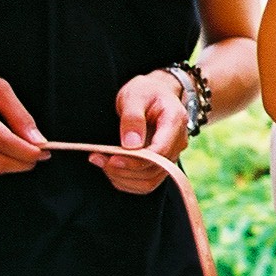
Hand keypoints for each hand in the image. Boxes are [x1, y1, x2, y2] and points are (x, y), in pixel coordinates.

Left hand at [93, 71, 189, 193]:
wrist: (155, 94)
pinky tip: (110, 169)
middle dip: (123, 169)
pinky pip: (146, 183)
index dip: (135, 160)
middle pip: (154, 170)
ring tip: (100, 162)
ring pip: (150, 181)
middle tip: (97, 158)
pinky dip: (126, 181)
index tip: (111, 158)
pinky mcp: (161, 164)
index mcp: (175, 121)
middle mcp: (178, 142)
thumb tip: (130, 145)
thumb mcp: (135, 95)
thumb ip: (132, 118)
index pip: (160, 151)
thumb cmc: (145, 92)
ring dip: (122, 178)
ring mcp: (171, 155)